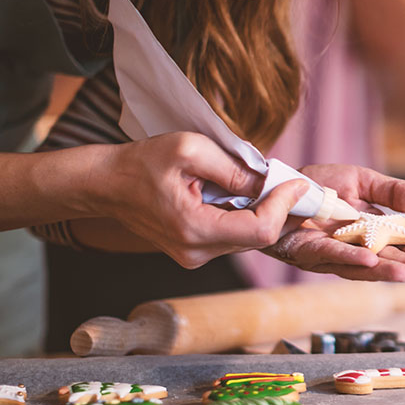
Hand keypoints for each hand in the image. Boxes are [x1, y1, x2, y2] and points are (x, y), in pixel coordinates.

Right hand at [94, 132, 310, 268]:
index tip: (298, 183)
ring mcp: (195, 256)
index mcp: (194, 230)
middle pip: (259, 238)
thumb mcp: (190, 149)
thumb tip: (269, 180)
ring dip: (266, 213)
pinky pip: (234, 236)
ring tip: (272, 185)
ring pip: (249, 239)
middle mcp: (196, 252)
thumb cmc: (142, 162)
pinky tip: (249, 195)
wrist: (106, 184)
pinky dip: (248, 216)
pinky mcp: (195, 251)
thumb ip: (233, 166)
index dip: (285, 206)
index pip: (260, 230)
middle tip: (295, 183)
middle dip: (281, 209)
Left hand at [262, 164, 404, 281]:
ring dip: (385, 270)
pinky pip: (330, 255)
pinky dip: (351, 258)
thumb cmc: (318, 185)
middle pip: (385, 260)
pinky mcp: (307, 251)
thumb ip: (394, 193)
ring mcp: (331, 253)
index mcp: (369, 232)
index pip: (401, 245)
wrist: (277, 183)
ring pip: (361, 265)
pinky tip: (369, 261)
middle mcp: (353, 248)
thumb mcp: (363, 181)